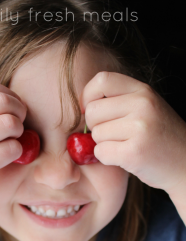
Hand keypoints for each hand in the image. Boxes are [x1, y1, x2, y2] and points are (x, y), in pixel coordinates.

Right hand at [0, 81, 25, 219]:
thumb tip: (5, 102)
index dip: (10, 96)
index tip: (13, 111)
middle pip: (2, 101)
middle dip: (19, 111)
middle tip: (18, 126)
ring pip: (9, 123)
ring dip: (19, 131)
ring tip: (12, 141)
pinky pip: (11, 149)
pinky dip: (17, 152)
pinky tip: (9, 157)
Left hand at [80, 72, 185, 193]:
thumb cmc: (159, 138)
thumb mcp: (146, 109)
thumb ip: (120, 101)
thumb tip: (82, 106)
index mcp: (143, 91)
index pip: (101, 80)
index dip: (88, 97)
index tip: (91, 111)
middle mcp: (142, 105)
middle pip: (93, 111)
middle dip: (95, 126)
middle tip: (113, 135)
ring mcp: (140, 128)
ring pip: (95, 134)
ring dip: (103, 144)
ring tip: (124, 146)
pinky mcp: (134, 152)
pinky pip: (101, 152)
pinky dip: (107, 158)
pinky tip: (124, 158)